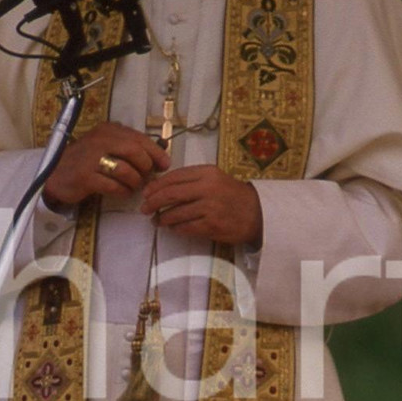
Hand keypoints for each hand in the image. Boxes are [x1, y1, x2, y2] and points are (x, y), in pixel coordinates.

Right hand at [43, 122, 169, 207]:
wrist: (56, 174)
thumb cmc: (86, 161)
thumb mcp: (106, 146)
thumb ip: (128, 148)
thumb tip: (158, 157)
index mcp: (107, 130)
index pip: (138, 138)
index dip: (155, 152)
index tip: (164, 164)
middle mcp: (99, 140)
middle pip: (134, 151)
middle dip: (146, 166)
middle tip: (146, 176)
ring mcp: (91, 159)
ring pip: (125, 170)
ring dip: (135, 181)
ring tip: (133, 186)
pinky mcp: (86, 177)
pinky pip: (113, 186)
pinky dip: (122, 191)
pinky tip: (122, 192)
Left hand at [140, 165, 262, 246]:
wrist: (257, 212)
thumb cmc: (232, 195)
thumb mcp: (215, 178)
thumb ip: (191, 179)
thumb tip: (161, 187)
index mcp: (206, 172)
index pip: (173, 177)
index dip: (156, 186)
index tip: (146, 193)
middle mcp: (207, 188)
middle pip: (170, 194)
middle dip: (153, 202)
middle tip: (144, 209)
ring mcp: (209, 207)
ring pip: (175, 213)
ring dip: (162, 218)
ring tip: (157, 221)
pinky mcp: (211, 225)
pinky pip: (185, 227)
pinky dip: (175, 228)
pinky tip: (172, 228)